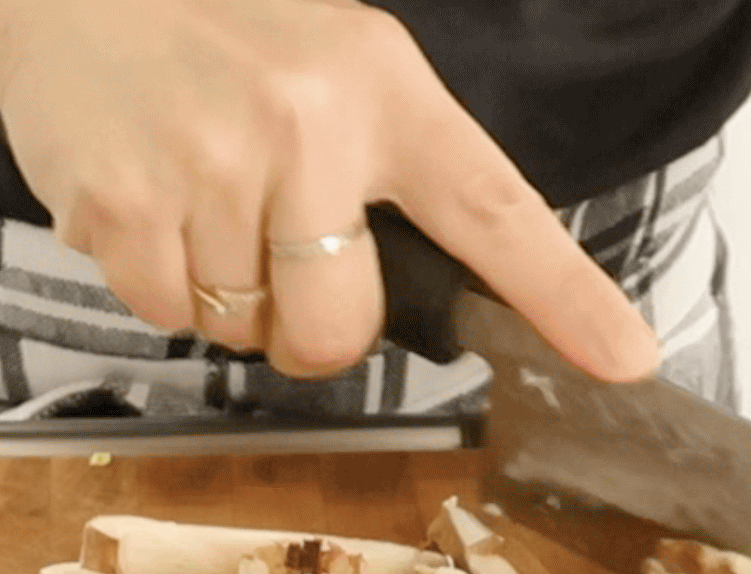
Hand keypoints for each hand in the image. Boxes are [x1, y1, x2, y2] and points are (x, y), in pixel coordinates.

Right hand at [0, 0, 656, 381]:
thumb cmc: (211, 35)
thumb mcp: (332, 64)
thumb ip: (387, 164)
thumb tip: (430, 295)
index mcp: (383, 89)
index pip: (495, 210)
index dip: (566, 297)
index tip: (624, 360)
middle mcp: (307, 125)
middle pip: (340, 329)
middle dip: (305, 328)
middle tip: (271, 259)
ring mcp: (214, 166)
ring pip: (242, 330)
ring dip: (218, 292)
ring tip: (194, 193)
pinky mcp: (127, 206)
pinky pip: (164, 315)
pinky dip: (150, 280)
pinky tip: (144, 197)